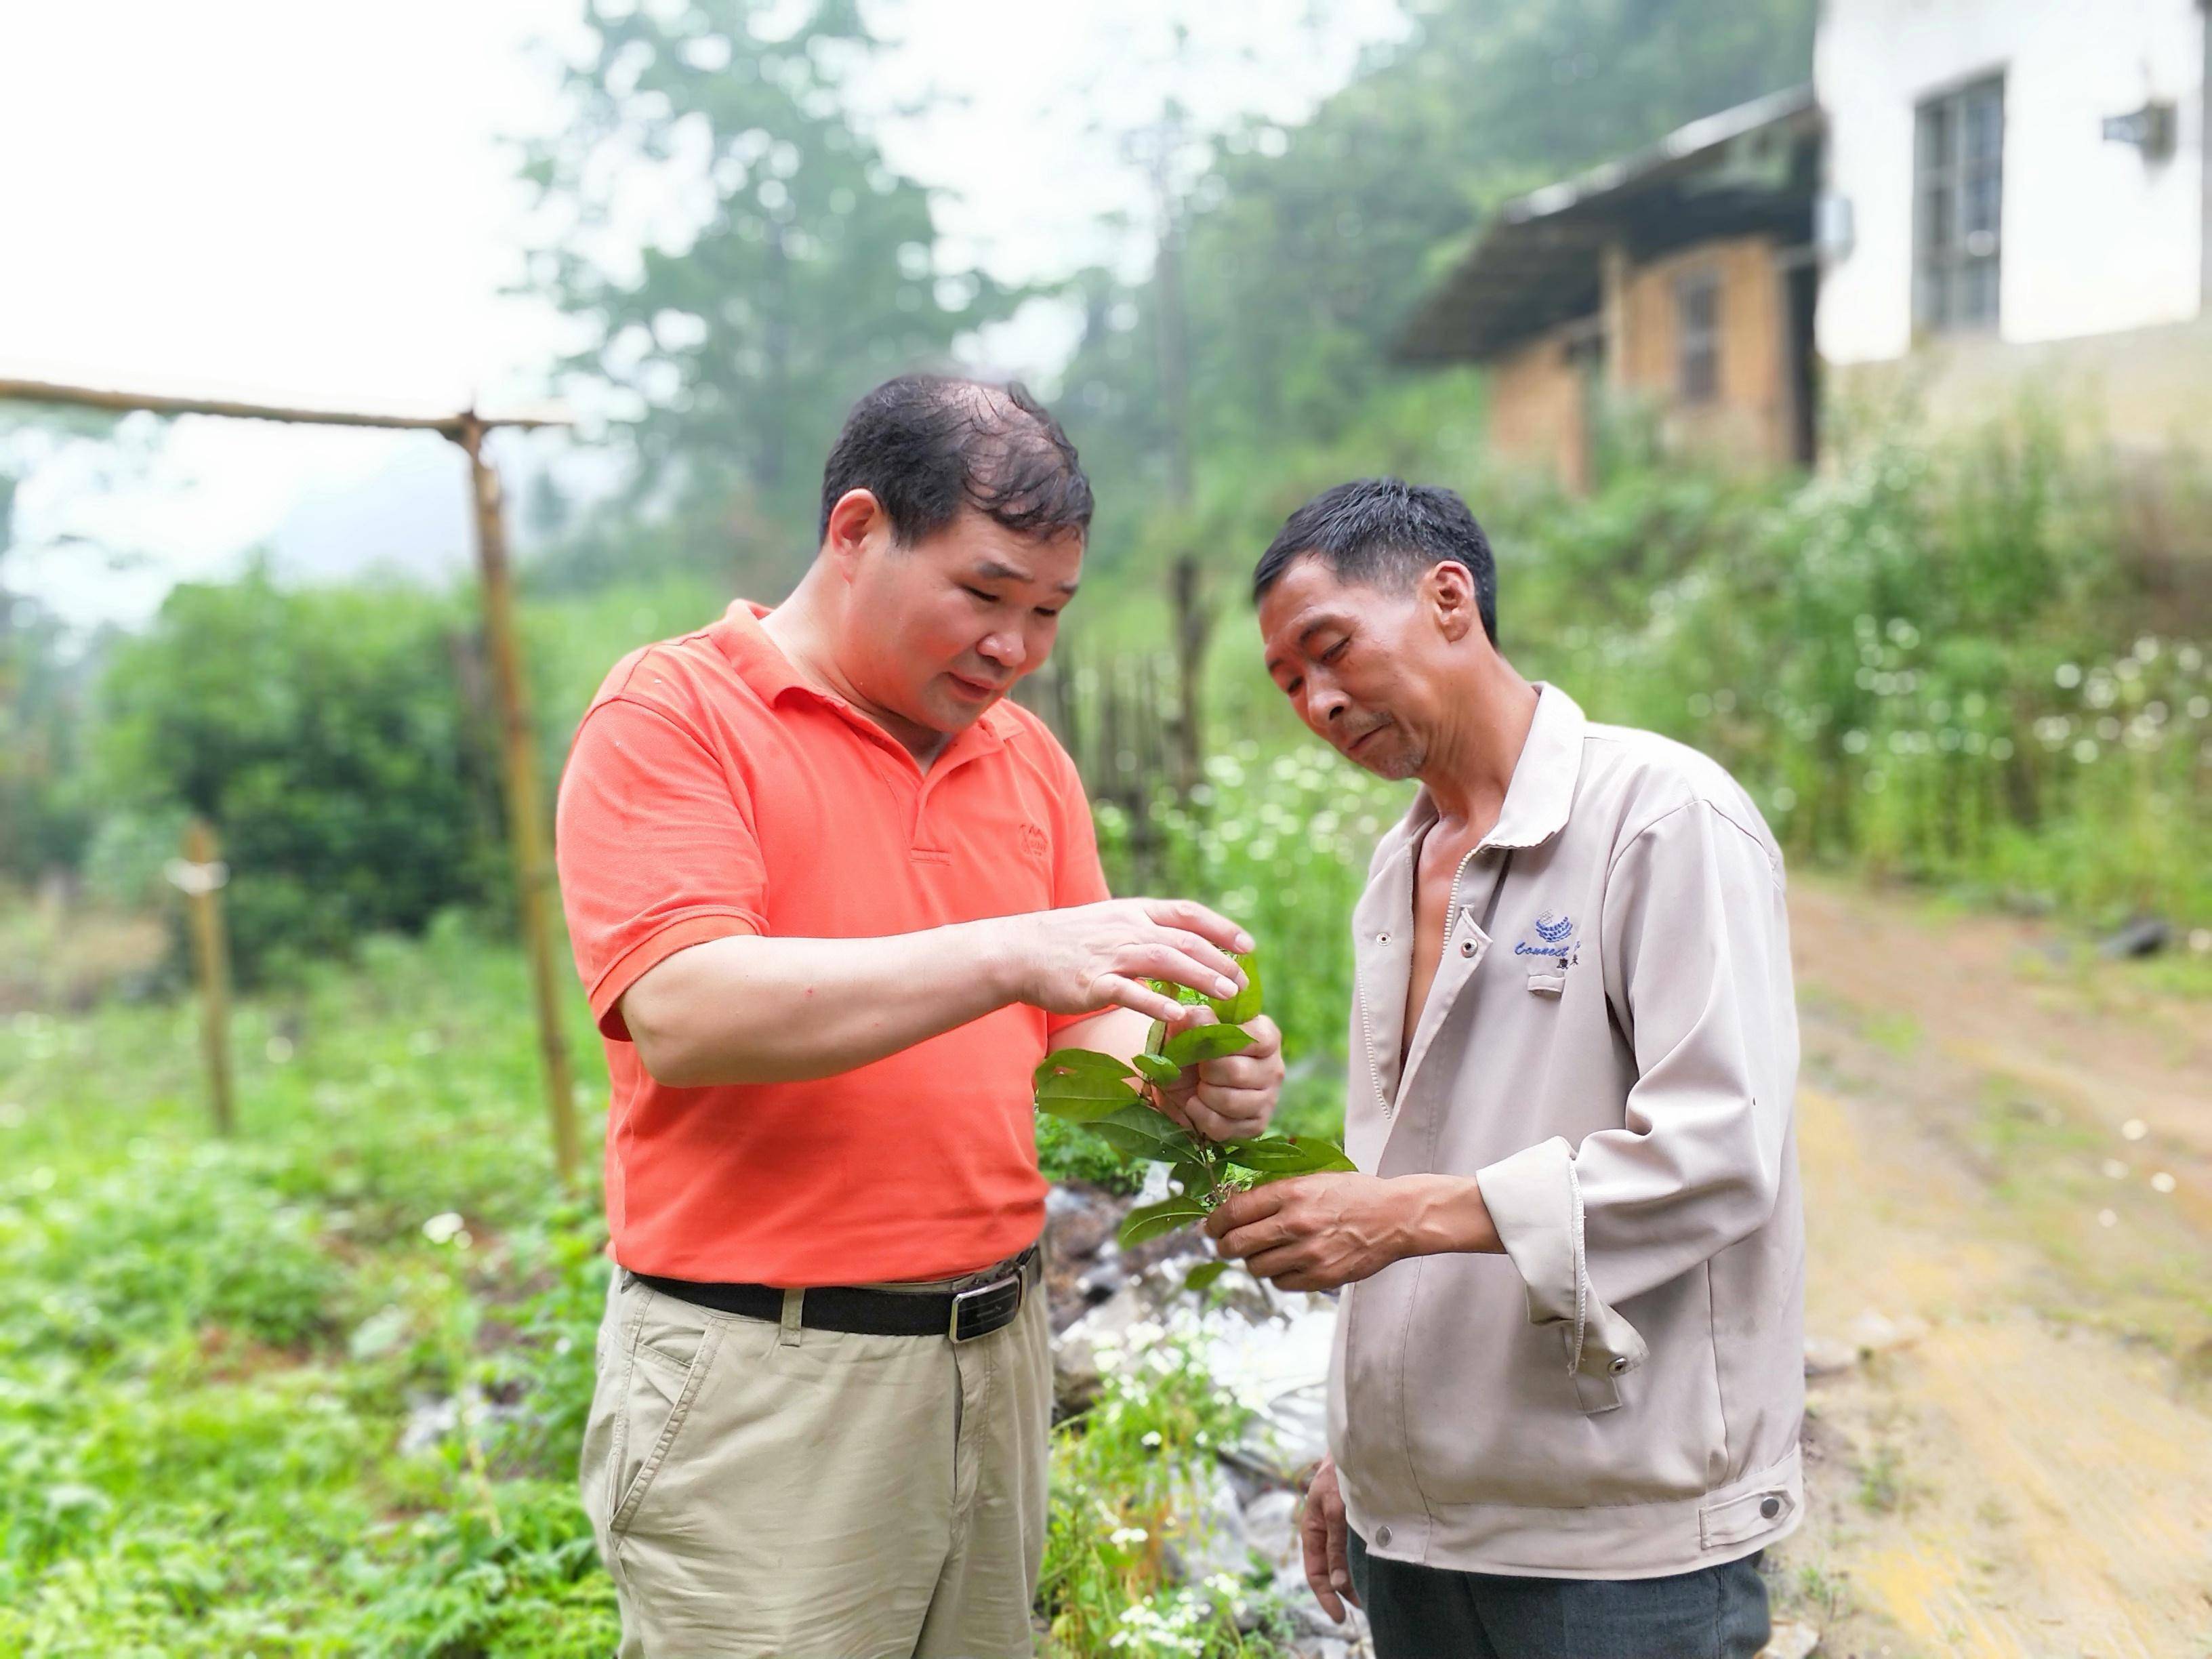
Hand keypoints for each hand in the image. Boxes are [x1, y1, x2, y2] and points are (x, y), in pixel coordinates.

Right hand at [1006, 898, 1251, 1024]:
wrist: (1020, 951)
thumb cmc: (1067, 942)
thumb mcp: (1110, 923)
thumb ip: (1143, 932)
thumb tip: (1180, 947)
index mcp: (1134, 912)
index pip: (1187, 913)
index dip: (1221, 928)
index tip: (1247, 945)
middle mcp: (1128, 929)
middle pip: (1184, 940)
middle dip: (1219, 960)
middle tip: (1244, 982)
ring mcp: (1111, 955)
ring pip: (1166, 961)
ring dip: (1200, 977)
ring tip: (1226, 996)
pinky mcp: (1093, 983)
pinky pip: (1130, 992)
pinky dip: (1156, 1002)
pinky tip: (1179, 1015)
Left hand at [1153, 1012, 1282, 1141]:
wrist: (1183, 1082)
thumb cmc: (1192, 1048)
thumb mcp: (1187, 1027)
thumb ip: (1194, 1018)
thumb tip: (1199, 1016)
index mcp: (1266, 1036)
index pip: (1256, 1039)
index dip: (1221, 1043)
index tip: (1204, 1042)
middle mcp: (1274, 1068)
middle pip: (1238, 1072)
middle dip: (1207, 1071)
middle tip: (1198, 1068)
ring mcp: (1268, 1099)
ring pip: (1232, 1102)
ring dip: (1204, 1095)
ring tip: (1198, 1087)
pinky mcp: (1256, 1125)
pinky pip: (1224, 1127)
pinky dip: (1201, 1117)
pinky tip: (1196, 1105)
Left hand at [1205, 1172, 1415, 1290]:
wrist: (1395, 1217)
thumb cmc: (1355, 1195)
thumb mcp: (1314, 1181)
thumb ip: (1279, 1194)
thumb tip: (1240, 1209)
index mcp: (1291, 1194)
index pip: (1236, 1211)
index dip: (1216, 1221)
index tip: (1210, 1226)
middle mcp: (1295, 1224)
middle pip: (1238, 1243)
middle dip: (1223, 1246)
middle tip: (1223, 1245)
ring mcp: (1308, 1254)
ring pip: (1256, 1267)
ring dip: (1253, 1261)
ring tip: (1262, 1253)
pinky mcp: (1321, 1277)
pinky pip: (1281, 1283)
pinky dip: (1278, 1275)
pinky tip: (1286, 1264)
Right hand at [1300, 1455, 1358, 1621]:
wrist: (1358, 1445)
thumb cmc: (1340, 1473)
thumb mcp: (1336, 1510)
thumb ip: (1336, 1545)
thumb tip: (1336, 1582)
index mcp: (1311, 1529)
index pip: (1315, 1572)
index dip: (1325, 1597)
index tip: (1339, 1618)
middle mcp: (1323, 1530)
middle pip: (1329, 1570)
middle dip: (1342, 1592)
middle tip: (1363, 1609)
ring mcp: (1337, 1525)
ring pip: (1342, 1561)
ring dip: (1353, 1578)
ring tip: (1371, 1595)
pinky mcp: (1353, 1519)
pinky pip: (1353, 1549)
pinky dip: (1361, 1563)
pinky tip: (1373, 1570)